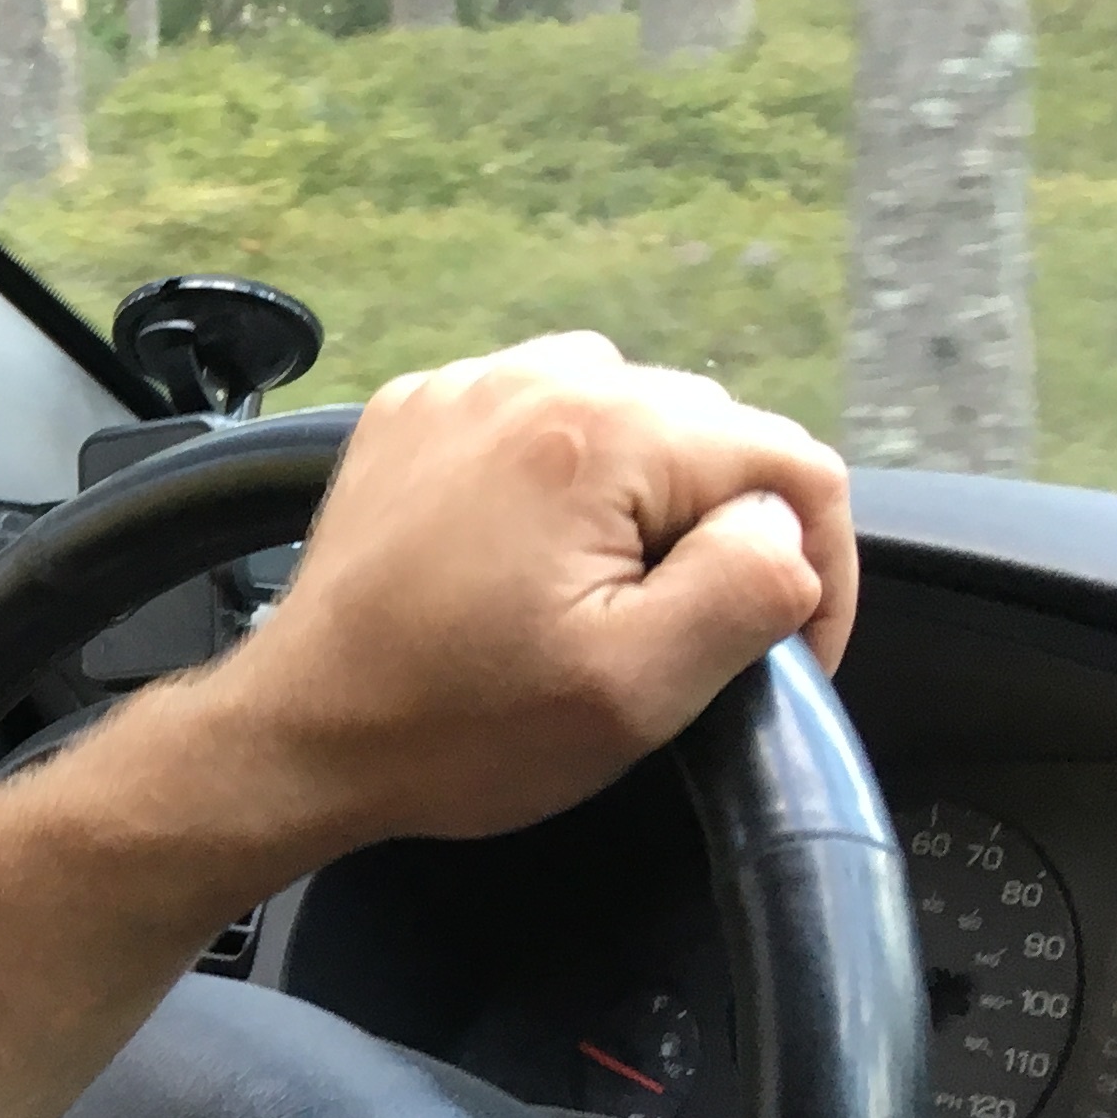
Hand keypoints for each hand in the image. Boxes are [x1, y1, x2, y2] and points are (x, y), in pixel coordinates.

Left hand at [206, 331, 854, 849]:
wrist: (298, 737)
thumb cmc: (457, 727)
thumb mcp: (638, 686)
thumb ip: (750, 585)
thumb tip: (783, 525)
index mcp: (600, 432)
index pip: (791, 462)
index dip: (818, 563)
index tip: (789, 651)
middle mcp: (534, 379)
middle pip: (711, 436)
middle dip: (723, 532)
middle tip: (679, 637)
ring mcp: (466, 390)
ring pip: (631, 421)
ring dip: (644, 504)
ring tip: (601, 599)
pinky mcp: (417, 418)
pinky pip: (540, 424)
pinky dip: (561, 484)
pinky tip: (525, 564)